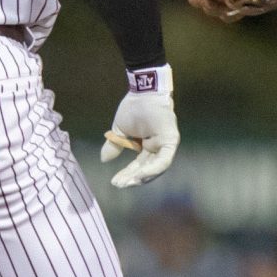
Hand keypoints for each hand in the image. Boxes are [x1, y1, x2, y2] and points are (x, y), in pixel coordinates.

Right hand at [100, 67, 179, 187]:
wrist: (142, 91)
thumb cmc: (134, 108)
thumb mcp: (120, 131)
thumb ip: (114, 145)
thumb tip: (104, 160)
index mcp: (148, 146)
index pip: (138, 165)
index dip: (126, 174)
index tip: (114, 182)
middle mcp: (158, 147)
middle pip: (147, 168)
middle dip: (133, 178)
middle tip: (119, 185)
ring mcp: (166, 144)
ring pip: (156, 168)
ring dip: (142, 176)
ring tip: (128, 182)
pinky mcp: (171, 141)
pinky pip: (164, 160)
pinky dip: (153, 169)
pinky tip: (140, 175)